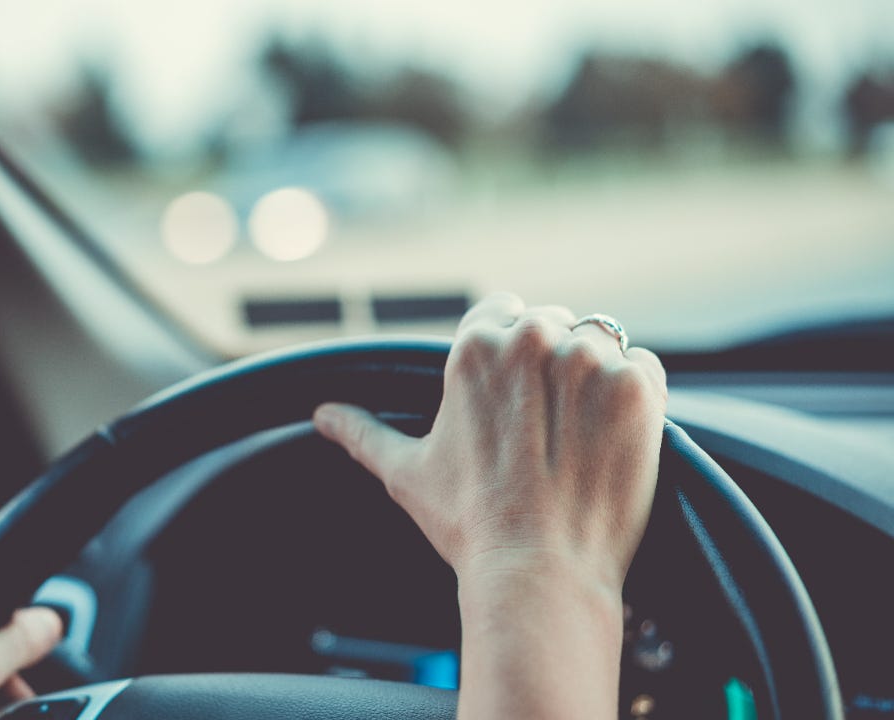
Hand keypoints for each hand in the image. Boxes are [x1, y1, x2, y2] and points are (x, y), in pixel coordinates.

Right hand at [313, 292, 664, 590]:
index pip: (503, 312)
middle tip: (545, 428)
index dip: (509, 356)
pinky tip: (610, 439)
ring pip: (599, 341)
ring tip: (579, 435)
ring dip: (594, 377)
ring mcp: (589, 361)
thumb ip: (362, 432)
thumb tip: (321, 414)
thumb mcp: (406, 471)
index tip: (514, 398)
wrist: (538, 572)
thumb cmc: (469, 524)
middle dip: (550, 365)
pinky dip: (634, 397)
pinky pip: (643, 366)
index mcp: (474, 347)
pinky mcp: (637, 388)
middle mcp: (532, 340)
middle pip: (552, 324)